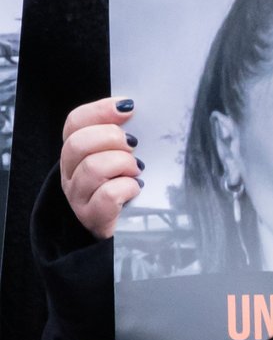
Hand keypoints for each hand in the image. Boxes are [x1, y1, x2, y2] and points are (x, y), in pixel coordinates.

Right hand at [60, 97, 142, 239]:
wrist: (120, 231)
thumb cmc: (122, 187)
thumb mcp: (119, 157)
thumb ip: (120, 136)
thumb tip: (132, 109)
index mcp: (74, 151)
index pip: (75, 122)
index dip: (100, 110)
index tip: (129, 107)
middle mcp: (69, 171)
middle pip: (78, 143)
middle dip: (112, 138)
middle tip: (133, 146)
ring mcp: (78, 195)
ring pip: (93, 168)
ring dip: (122, 164)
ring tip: (136, 171)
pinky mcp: (92, 216)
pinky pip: (108, 195)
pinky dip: (127, 188)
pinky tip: (135, 189)